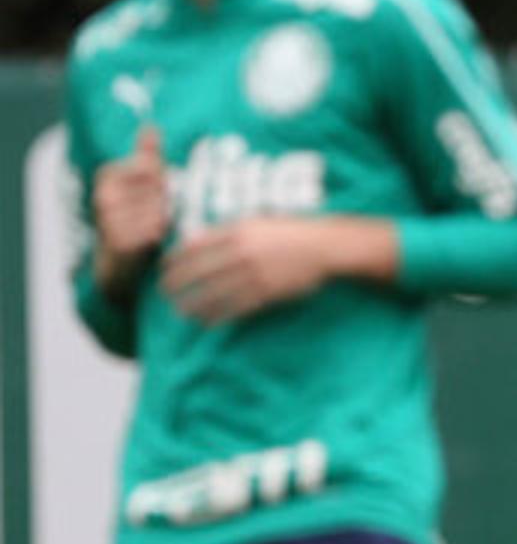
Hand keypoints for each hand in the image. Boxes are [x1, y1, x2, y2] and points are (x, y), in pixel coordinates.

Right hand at [91, 125, 170, 299]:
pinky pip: (155, 231)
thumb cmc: (135, 216)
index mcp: (107, 176)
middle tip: (153, 213)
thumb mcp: (142, 183)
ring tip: (152, 227)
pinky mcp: (119, 242)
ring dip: (164, 219)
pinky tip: (151, 240)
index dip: (161, 181)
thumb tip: (150, 125)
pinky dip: (160, 235)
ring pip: (159, 210)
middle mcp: (103, 196)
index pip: (152, 167)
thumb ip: (147, 155)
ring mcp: (108, 220)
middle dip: (165, 202)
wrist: (118, 264)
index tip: (153, 192)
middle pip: (159, 189)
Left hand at [161, 217, 381, 323]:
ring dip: (192, 303)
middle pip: (198, 271)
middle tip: (164, 292)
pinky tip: (205, 321)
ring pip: (212, 292)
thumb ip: (227, 230)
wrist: (325, 246)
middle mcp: (242, 251)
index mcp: (238, 230)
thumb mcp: (258, 221)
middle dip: (176, 283)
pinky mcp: (266, 292)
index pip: (194, 246)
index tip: (163, 268)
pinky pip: (234, 307)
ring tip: (180, 310)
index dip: (174, 259)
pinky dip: (216, 316)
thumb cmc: (290, 231)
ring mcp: (254, 273)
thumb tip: (195, 240)